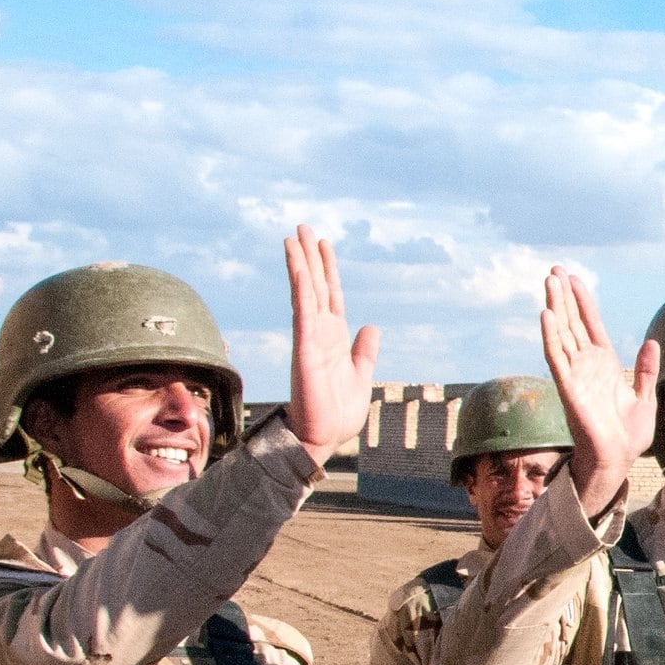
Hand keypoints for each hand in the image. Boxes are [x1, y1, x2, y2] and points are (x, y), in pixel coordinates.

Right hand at [283, 225, 381, 466]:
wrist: (322, 438)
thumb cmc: (337, 413)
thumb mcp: (360, 375)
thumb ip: (364, 351)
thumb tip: (371, 328)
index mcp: (333, 338)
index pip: (330, 295)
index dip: (328, 269)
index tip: (323, 244)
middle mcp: (319, 333)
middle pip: (315, 286)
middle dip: (309, 256)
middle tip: (302, 227)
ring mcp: (310, 339)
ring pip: (305, 293)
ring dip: (300, 264)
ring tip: (294, 236)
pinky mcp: (305, 350)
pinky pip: (303, 314)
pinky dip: (302, 289)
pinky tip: (301, 268)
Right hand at [538, 267, 659, 517]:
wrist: (618, 460)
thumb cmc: (629, 436)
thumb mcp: (646, 398)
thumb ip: (647, 370)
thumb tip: (652, 342)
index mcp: (604, 364)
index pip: (590, 325)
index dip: (582, 301)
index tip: (574, 278)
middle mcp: (586, 365)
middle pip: (572, 322)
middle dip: (564, 296)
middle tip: (554, 269)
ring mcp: (576, 375)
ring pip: (562, 334)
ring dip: (555, 307)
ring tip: (549, 281)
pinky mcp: (569, 388)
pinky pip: (556, 358)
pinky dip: (551, 336)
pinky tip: (546, 315)